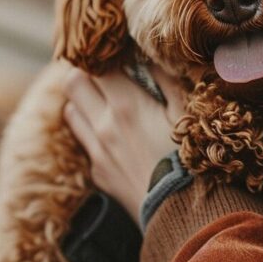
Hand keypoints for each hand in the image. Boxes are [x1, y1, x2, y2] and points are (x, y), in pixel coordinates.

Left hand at [62, 66, 184, 224]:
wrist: (182, 212)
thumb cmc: (191, 156)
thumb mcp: (186, 111)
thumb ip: (166, 79)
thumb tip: (152, 54)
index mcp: (126, 104)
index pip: (96, 64)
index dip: (103, 53)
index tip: (114, 50)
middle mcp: (103, 124)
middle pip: (72, 82)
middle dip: (83, 72)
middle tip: (100, 71)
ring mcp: (97, 150)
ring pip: (71, 111)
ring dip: (82, 101)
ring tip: (102, 100)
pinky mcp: (99, 173)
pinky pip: (85, 143)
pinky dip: (91, 131)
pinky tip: (111, 134)